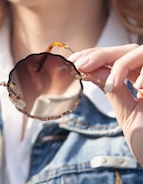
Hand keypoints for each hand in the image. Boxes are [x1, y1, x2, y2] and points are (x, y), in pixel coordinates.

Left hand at [68, 44, 142, 163]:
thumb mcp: (125, 108)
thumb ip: (111, 86)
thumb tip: (87, 67)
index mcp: (141, 77)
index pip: (116, 57)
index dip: (94, 55)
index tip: (72, 63)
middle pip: (128, 50)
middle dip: (101, 55)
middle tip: (80, 65)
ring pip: (141, 52)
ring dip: (122, 64)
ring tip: (111, 86)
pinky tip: (138, 89)